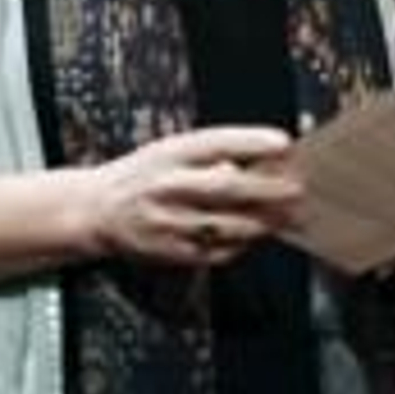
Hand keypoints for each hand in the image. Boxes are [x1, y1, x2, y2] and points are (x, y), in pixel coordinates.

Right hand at [82, 125, 302, 266]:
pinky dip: (241, 244)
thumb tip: (262, 155)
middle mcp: (168, 186)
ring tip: (287, 216)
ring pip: (225, 225)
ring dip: (262, 222)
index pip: (216, 142)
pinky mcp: (170, 251)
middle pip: (225, 187)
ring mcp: (168, 222)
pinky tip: (255, 235)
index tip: (285, 142)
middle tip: (297, 190)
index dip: (252, 142)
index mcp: (170, 153)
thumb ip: (214, 152)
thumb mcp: (172, 149)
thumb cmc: (144, 173)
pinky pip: (215, 251)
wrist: (96, 210)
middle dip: (267, 189)